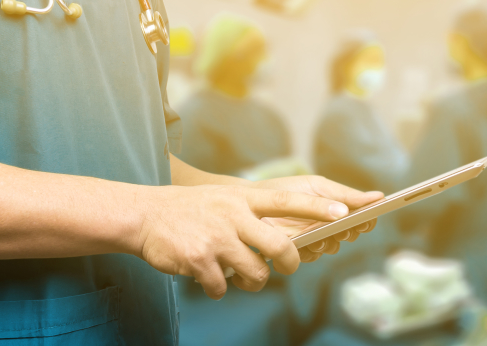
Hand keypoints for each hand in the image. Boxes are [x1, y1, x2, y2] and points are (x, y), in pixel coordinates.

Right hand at [135, 184, 355, 299]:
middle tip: (287, 268)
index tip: (343, 212)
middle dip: (290, 264)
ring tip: (238, 276)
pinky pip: (224, 287)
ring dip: (251, 282)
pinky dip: (219, 288)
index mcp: (241, 198)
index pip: (286, 202)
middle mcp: (233, 215)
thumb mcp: (222, 199)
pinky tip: (208, 277)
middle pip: (280, 247)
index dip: (316, 208)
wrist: (143, 216)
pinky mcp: (200, 260)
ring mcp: (217, 238)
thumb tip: (283, 243)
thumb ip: (250, 213)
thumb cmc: (189, 210)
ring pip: (255, 274)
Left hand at [253, 176, 383, 262]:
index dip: (366, 220)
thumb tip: (378, 197)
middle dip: (347, 231)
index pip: (360, 216)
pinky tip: (304, 241)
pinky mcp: (297, 251)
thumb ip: (344, 194)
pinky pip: (312, 255)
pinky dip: (310, 249)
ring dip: (328, 241)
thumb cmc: (286, 190)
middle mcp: (328, 225)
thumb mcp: (316, 187)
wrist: (250, 202)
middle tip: (342, 227)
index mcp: (336, 207)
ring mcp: (313, 239)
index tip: (366, 219)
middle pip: (349, 234)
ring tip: (320, 233)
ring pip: (331, 247)